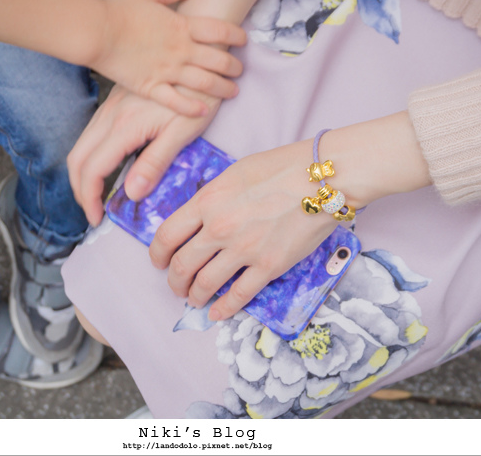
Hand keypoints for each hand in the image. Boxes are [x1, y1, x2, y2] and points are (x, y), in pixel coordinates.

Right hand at [67, 85, 221, 225]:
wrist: (201, 54)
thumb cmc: (199, 94)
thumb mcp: (182, 132)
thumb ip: (155, 162)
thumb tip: (131, 193)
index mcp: (125, 126)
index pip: (93, 169)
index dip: (90, 199)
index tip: (97, 219)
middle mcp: (110, 115)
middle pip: (77, 159)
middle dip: (79, 190)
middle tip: (93, 212)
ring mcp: (110, 106)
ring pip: (81, 145)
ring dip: (83, 174)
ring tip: (97, 197)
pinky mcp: (116, 102)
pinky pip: (92, 134)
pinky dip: (90, 158)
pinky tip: (106, 169)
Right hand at [91, 0, 246, 116]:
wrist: (95, 32)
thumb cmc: (118, 10)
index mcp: (181, 26)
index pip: (219, 30)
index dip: (235, 35)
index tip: (244, 40)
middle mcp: (180, 50)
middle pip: (218, 59)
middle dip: (234, 66)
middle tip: (240, 71)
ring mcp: (167, 71)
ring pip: (204, 83)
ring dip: (222, 89)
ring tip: (233, 92)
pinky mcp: (151, 87)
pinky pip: (176, 101)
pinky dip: (191, 108)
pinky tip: (203, 112)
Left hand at [149, 140, 340, 320]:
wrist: (323, 179)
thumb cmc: (281, 167)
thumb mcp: (234, 174)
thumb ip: (213, 198)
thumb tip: (201, 217)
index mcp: (207, 201)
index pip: (167, 235)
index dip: (157, 254)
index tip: (159, 262)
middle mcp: (219, 228)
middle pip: (182, 264)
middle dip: (174, 280)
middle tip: (177, 286)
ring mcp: (243, 249)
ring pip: (205, 284)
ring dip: (195, 296)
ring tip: (194, 299)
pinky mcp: (268, 266)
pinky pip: (238, 295)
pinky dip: (223, 308)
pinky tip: (217, 313)